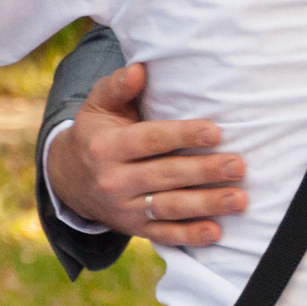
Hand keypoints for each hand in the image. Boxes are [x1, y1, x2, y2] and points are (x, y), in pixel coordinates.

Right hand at [47, 63, 244, 247]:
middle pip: (165, 175)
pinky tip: (215, 233)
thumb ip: (118, 86)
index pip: (150, 140)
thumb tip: (139, 68)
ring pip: (169, 207)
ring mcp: (124, 207)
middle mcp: (114, 179)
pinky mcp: (134, 227)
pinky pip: (163, 234)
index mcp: (108, 146)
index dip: (182, 136)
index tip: (215, 132)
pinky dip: (189, 236)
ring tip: (239, 199)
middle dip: (204, 171)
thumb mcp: (98, 106)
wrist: (67, 178)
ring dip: (206, 205)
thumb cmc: (96, 132)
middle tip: (238, 166)